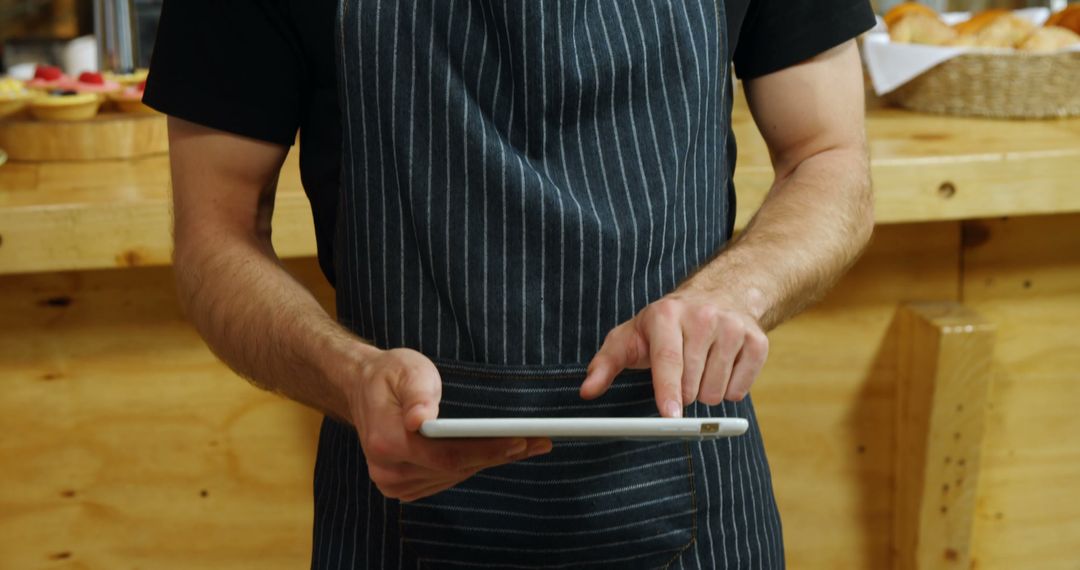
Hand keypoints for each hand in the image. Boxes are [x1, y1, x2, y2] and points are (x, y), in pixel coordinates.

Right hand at [345, 348, 551, 501]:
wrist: (362, 389)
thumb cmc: (389, 375)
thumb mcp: (406, 370)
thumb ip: (417, 393)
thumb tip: (421, 419)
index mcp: (386, 442)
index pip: (446, 456)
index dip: (485, 451)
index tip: (520, 441)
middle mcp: (388, 470)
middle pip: (455, 469)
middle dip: (499, 454)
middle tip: (540, 442)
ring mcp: (394, 483)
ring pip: (454, 476)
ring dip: (491, 461)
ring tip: (528, 445)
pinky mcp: (405, 486)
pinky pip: (447, 478)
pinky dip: (473, 464)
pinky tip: (499, 452)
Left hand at [581, 292, 768, 417]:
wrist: (718, 295)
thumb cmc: (664, 325)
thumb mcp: (629, 337)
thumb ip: (605, 365)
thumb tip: (586, 391)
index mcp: (666, 315)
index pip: (668, 359)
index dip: (668, 390)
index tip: (670, 417)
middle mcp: (703, 316)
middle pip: (692, 384)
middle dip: (682, 393)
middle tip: (678, 375)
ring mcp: (733, 328)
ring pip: (716, 391)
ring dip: (704, 392)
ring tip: (699, 369)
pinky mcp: (758, 341)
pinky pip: (740, 390)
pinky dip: (729, 389)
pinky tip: (720, 367)